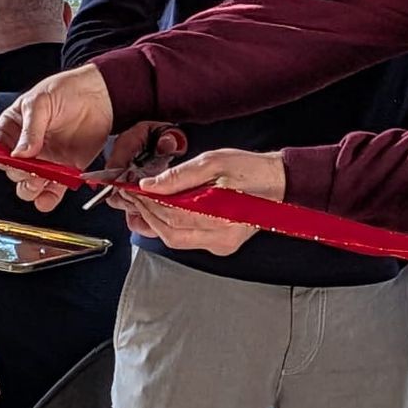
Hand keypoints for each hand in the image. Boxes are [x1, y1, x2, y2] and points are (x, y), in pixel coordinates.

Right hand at [0, 65, 114, 211]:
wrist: (101, 95)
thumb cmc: (67, 89)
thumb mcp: (41, 102)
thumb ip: (30, 129)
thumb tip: (19, 154)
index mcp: (13, 128)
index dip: (1, 158)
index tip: (11, 161)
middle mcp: (26, 147)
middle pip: (13, 171)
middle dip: (19, 174)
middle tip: (31, 169)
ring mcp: (45, 160)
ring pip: (29, 185)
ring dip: (31, 189)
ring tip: (40, 181)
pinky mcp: (65, 170)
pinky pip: (53, 190)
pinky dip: (49, 198)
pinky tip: (49, 196)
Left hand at [113, 147, 281, 255]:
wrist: (277, 182)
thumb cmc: (250, 170)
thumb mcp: (213, 162)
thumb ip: (180, 176)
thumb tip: (149, 185)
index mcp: (221, 216)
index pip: (171, 214)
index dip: (146, 202)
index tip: (131, 190)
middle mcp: (221, 238)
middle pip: (169, 232)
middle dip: (145, 214)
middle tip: (130, 197)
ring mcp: (221, 245)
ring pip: (175, 240)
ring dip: (154, 222)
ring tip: (140, 204)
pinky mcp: (220, 246)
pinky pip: (186, 240)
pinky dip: (168, 227)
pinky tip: (159, 213)